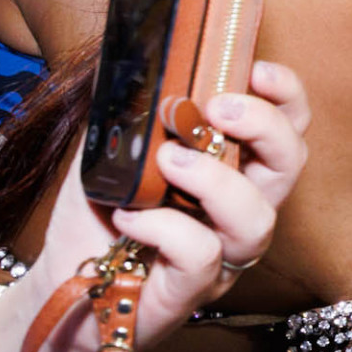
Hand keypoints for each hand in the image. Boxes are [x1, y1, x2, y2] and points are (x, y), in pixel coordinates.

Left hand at [0, 62, 309, 351]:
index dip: (287, 97)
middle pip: (291, 165)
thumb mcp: (110, 148)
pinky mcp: (191, 290)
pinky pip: (201, 255)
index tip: (258, 70)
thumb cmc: (94, 215)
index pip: (287, 128)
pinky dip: (163, 228)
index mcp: (232, 168)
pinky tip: (128, 217)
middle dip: (266, 128)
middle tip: (218, 109)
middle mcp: (239, 210)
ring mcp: (221, 253)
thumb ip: (133, 111)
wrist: (59, 283)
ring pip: (257, 218)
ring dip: (216, 180)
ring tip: (169, 161)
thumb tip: (138, 60)